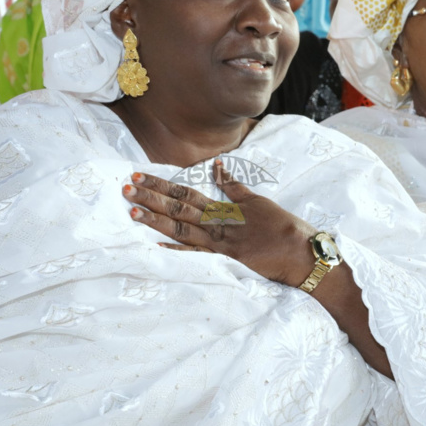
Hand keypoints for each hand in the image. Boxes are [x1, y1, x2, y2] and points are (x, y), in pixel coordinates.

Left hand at [123, 160, 315, 285]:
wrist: (300, 251)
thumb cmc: (282, 226)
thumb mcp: (257, 201)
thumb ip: (234, 186)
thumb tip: (217, 164)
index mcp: (224, 208)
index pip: (186, 192)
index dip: (161, 184)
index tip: (140, 176)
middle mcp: (217, 223)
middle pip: (178, 208)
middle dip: (150, 198)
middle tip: (126, 188)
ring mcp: (220, 243)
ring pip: (182, 229)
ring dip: (156, 220)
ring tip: (133, 211)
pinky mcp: (226, 261)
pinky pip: (197, 255)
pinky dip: (177, 250)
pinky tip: (156, 245)